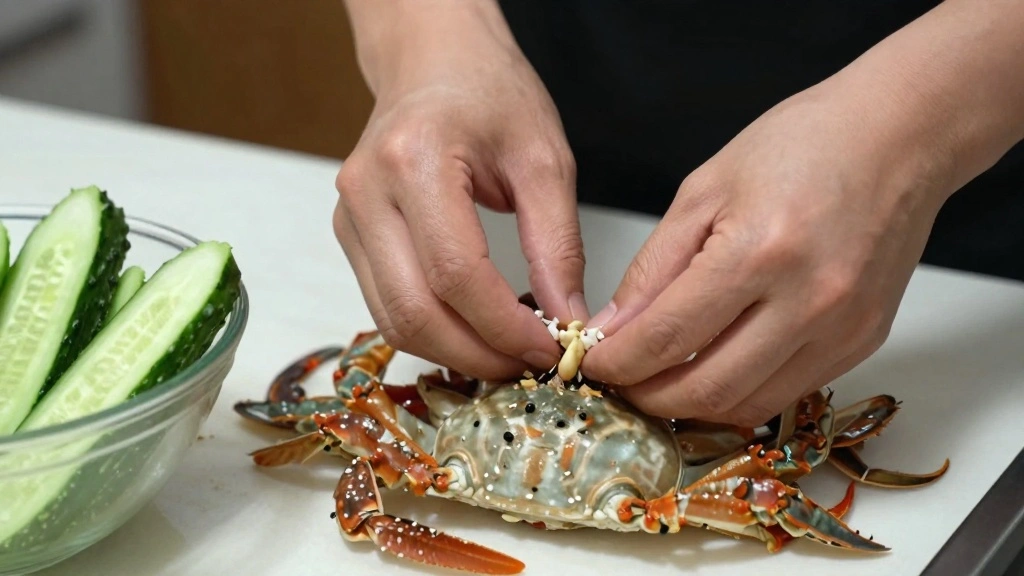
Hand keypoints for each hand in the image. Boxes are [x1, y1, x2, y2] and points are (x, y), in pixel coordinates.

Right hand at [334, 1, 583, 378]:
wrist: (433, 61)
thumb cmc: (489, 92)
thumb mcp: (544, 159)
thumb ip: (557, 245)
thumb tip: (568, 320)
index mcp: (414, 161)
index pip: (456, 275)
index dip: (504, 328)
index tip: (550, 349)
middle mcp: (367, 193)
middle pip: (413, 312)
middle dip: (477, 355)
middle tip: (530, 366)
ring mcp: (349, 217)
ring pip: (392, 320)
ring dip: (452, 353)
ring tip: (507, 354)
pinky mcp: (350, 235)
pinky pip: (386, 305)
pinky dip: (432, 331)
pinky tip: (475, 331)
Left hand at [581, 80, 955, 426]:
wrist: (897, 139)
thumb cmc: (801, 146)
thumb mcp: (703, 191)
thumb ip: (653, 269)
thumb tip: (615, 330)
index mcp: (758, 252)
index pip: (667, 338)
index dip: (617, 363)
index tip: (592, 364)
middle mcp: (808, 302)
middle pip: (707, 389)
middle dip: (647, 396)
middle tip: (620, 383)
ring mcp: (843, 330)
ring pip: (747, 406)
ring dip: (693, 405)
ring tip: (661, 380)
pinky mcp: (863, 343)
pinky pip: (787, 393)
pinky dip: (740, 392)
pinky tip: (715, 368)